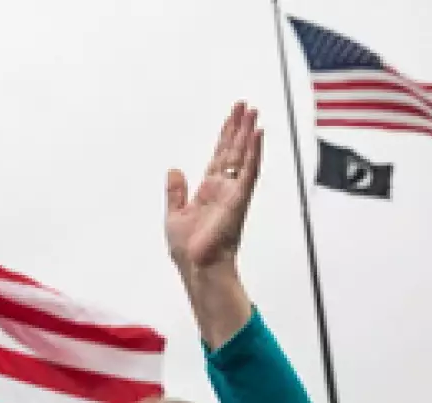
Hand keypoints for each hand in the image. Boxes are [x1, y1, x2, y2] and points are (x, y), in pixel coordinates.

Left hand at [165, 102, 263, 270]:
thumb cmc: (188, 249)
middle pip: (233, 151)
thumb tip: (174, 170)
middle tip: (246, 106)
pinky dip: (254, 153)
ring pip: (244, 157)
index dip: (225, 136)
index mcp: (208, 191)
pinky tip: (258, 135)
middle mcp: (224, 189)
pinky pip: (249, 172)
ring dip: (249, 134)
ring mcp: (233, 194)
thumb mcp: (174, 215)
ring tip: (253, 113)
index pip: (220, 157)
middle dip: (239, 128)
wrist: (196, 267)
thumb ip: (176, 192)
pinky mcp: (239, 200)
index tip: (232, 117)